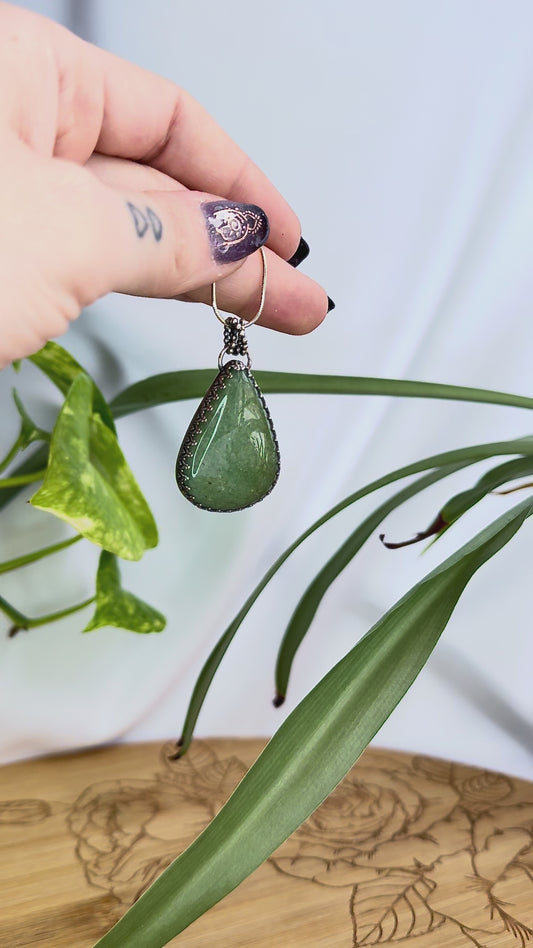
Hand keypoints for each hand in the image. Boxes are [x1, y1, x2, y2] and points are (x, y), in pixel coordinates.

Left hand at [0, 3, 329, 368]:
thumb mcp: (65, 231)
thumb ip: (160, 236)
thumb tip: (233, 240)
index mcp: (24, 70)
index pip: (169, 117)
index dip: (239, 180)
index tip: (284, 235)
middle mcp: (14, 125)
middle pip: (154, 180)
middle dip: (230, 241)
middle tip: (289, 293)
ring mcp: (6, 196)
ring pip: (123, 229)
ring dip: (197, 273)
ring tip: (264, 313)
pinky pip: (86, 260)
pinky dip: (142, 284)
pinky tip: (194, 299)